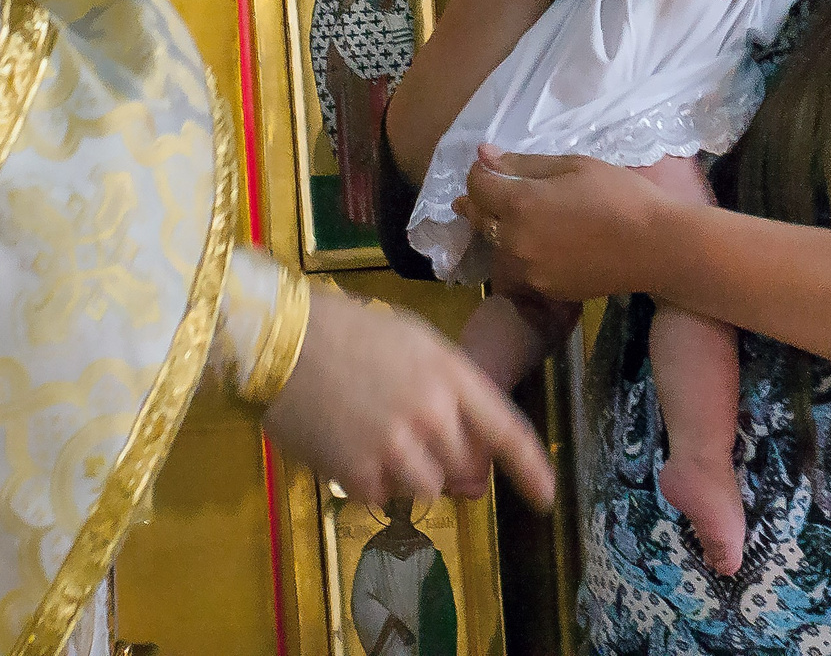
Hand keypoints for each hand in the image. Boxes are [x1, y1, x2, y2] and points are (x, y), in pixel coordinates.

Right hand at [260, 283, 555, 508]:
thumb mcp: (417, 345)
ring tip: (379, 438)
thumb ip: (453, 397)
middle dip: (452, 463)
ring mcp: (395, 447)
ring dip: (411, 475)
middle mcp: (432, 415)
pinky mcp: (358, 472)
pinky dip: (372, 482)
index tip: (547, 496)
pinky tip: (351, 446)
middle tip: (418, 440)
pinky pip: (383, 497)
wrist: (283, 340)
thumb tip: (473, 471)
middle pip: (466, 468)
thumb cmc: (353, 332)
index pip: (507, 430)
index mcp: (451, 375)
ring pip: (428, 490)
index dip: (531, 468)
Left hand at [459, 149, 679, 302]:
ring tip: (517, 214)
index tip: (489, 164)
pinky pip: (523, 265)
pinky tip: (543, 241)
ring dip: (500, 227)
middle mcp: (514, 240)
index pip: (477, 186)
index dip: (479, 171)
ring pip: (499, 244)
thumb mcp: (573, 166)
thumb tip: (483, 154)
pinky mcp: (546, 288)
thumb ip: (523, 163)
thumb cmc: (619, 195)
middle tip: (486, 190)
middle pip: (480, 218)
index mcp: (519, 203)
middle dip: (479, 201)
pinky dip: (525, 251)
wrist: (655, 247)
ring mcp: (529, 269)